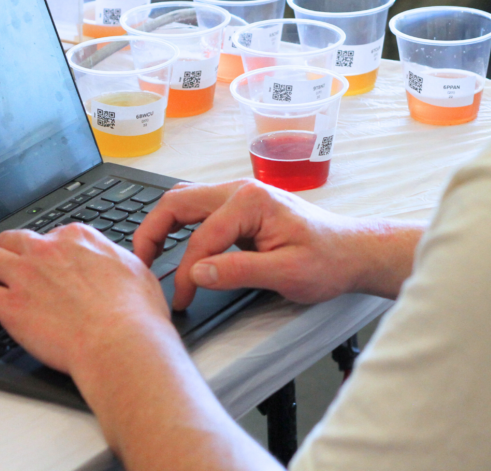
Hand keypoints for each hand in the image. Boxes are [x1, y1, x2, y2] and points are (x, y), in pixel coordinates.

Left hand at [0, 224, 170, 375]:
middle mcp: (49, 250)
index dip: (45, 250)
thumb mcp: (135, 269)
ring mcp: (27, 276)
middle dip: (8, 252)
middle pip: (13, 239)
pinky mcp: (11, 307)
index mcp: (79, 238)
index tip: (45, 263)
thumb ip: (115, 260)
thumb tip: (115, 263)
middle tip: (9, 267)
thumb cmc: (135, 312)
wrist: (121, 340)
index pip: (50, 234)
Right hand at [133, 180, 367, 310]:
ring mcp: (239, 194)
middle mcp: (241, 189)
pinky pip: (199, 209)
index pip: (202, 238)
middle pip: (178, 202)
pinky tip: (173, 245)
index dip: (185, 274)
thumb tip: (198, 273)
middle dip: (152, 232)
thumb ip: (239, 271)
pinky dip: (179, 225)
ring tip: (148, 255)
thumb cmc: (326, 259)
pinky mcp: (240, 206)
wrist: (350, 250)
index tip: (180, 301)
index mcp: (251, 201)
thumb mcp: (287, 274)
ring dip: (162, 224)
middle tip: (139, 264)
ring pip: (184, 200)